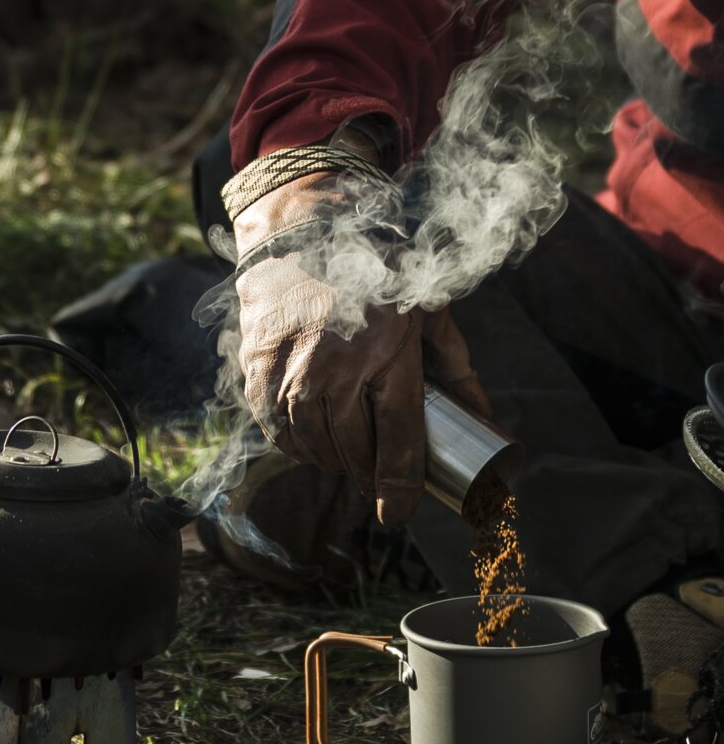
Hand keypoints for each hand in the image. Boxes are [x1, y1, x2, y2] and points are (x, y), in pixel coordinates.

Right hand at [233, 174, 488, 526]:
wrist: (303, 229)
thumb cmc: (376, 269)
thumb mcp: (426, 310)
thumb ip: (455, 367)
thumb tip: (487, 420)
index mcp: (385, 356)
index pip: (396, 445)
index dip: (399, 489)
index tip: (397, 514)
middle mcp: (333, 371)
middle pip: (351, 453)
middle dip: (366, 475)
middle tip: (374, 478)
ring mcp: (289, 372)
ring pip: (311, 447)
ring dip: (330, 460)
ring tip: (343, 456)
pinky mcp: (257, 369)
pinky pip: (276, 429)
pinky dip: (294, 442)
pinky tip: (308, 438)